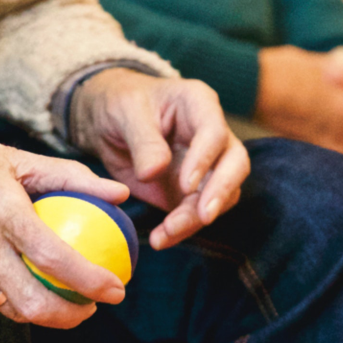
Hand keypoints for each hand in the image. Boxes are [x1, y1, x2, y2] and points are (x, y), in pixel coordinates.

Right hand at [0, 98, 128, 328]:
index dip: (91, 281)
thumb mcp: (14, 156)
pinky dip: (11, 300)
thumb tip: (119, 193)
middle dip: (72, 315)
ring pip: (9, 309)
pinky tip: (27, 287)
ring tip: (65, 299)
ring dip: (43, 312)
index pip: (54, 257)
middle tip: (92, 305)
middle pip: (32, 303)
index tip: (116, 288)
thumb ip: (70, 176)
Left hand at [70, 69, 249, 250]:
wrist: (108, 122)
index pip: (215, 132)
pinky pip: (196, 213)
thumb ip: (143, 141)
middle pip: (234, 164)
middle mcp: (212, 135)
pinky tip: (161, 239)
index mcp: (198, 104)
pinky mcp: (192, 191)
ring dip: (197, 218)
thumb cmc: (121, 104)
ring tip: (166, 233)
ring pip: (220, 195)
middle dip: (221, 192)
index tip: (186, 184)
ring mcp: (206, 165)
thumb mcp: (125, 113)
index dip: (205, 159)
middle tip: (203, 216)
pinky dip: (182, 229)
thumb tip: (154, 172)